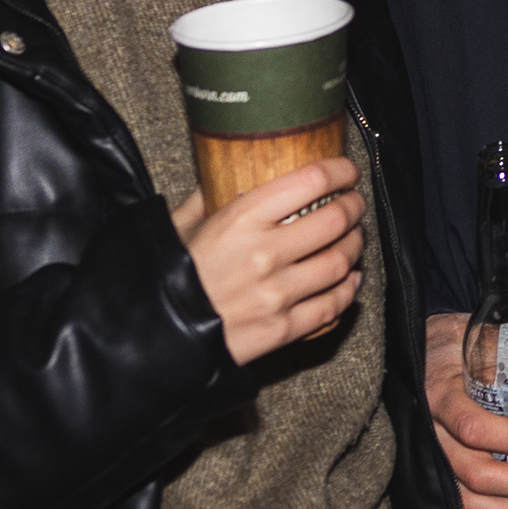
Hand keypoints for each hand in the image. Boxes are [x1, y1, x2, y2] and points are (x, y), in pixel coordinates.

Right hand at [176, 157, 365, 365]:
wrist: (153, 337)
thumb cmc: (165, 277)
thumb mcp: (178, 226)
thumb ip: (204, 197)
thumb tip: (221, 174)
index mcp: (240, 219)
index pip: (311, 181)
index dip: (340, 171)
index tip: (348, 171)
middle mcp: (264, 253)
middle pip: (335, 220)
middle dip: (354, 207)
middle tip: (354, 203)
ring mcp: (276, 294)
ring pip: (340, 262)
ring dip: (354, 247)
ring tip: (353, 239)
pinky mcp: (282, 329)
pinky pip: (332, 306)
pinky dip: (348, 290)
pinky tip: (350, 280)